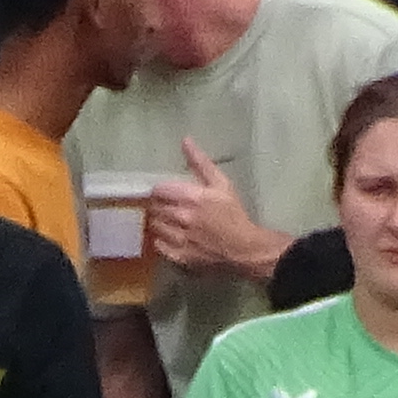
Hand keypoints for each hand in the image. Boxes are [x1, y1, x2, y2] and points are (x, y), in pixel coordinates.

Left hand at [141, 136, 285, 277]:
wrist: (243, 247)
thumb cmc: (233, 213)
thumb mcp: (221, 183)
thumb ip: (201, 162)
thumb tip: (185, 141)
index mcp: (191, 198)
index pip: (159, 190)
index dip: (159, 190)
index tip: (164, 192)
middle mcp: (181, 218)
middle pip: (154, 208)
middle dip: (158, 205)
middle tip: (166, 205)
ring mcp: (179, 239)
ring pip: (155, 227)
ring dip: (158, 221)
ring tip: (167, 220)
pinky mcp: (179, 256)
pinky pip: (159, 246)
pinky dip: (161, 240)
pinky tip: (169, 236)